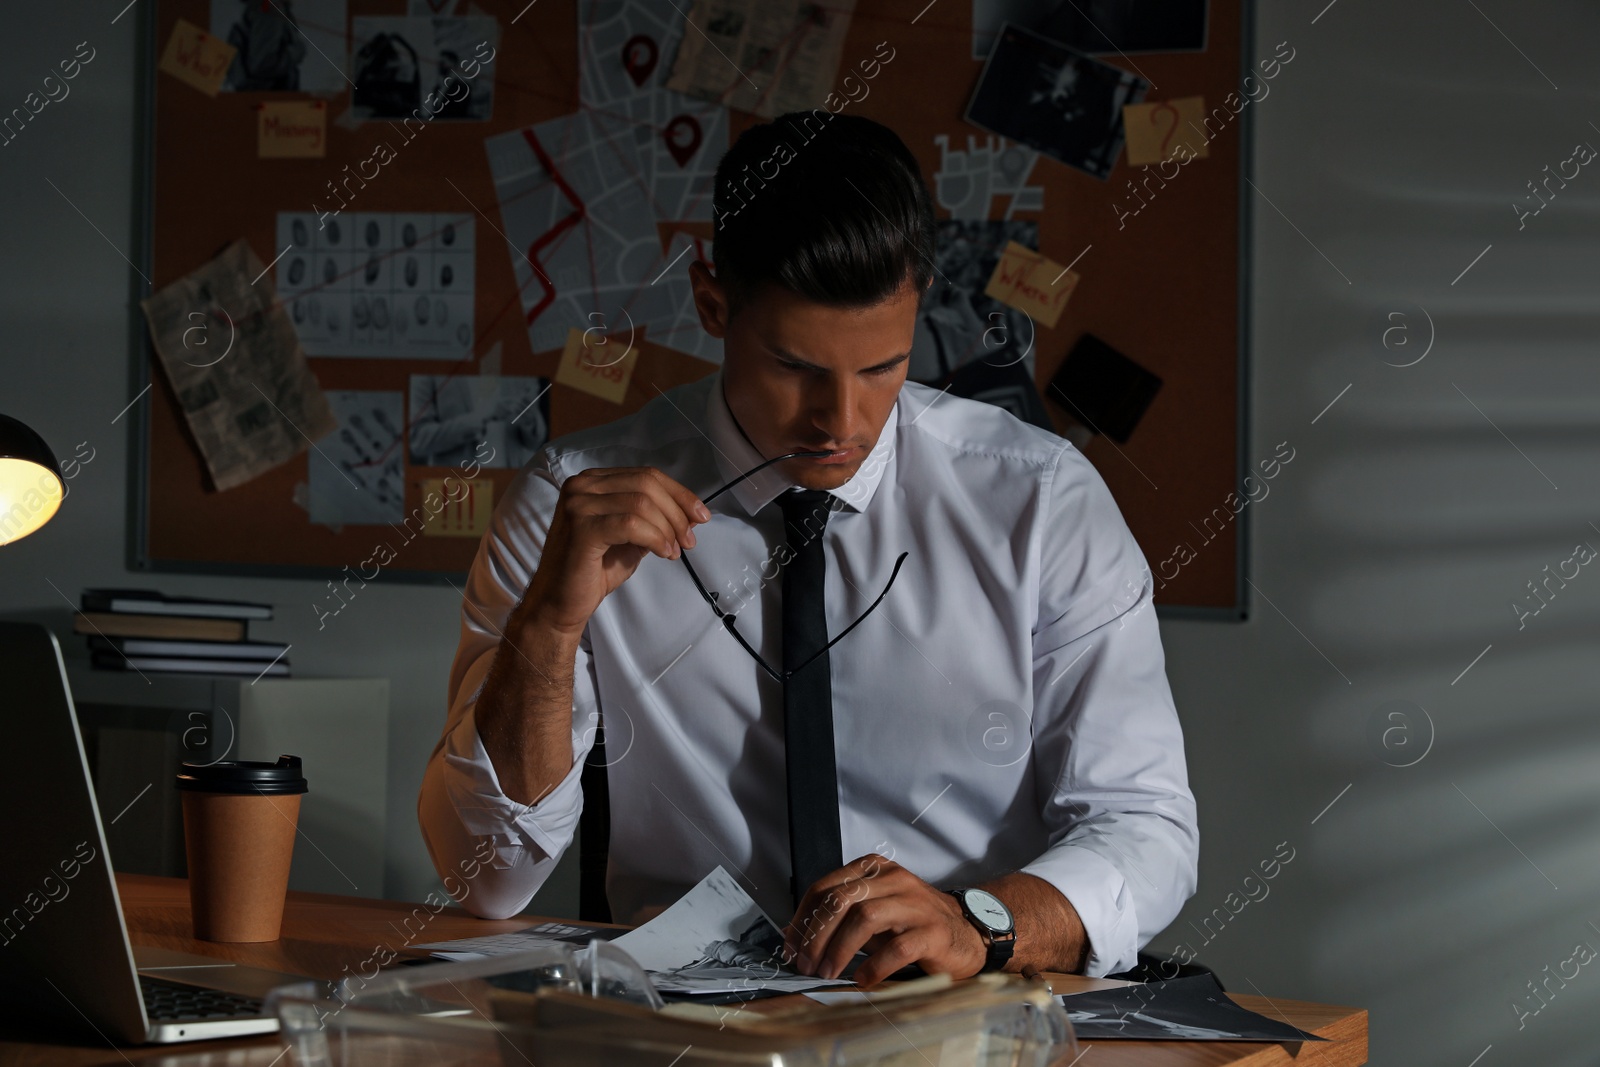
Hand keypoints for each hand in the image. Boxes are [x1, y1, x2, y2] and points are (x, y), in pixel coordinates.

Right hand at [516, 467, 709, 638]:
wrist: (559, 604)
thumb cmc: (592, 571)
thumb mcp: (631, 538)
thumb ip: (655, 521)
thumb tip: (692, 514)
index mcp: (592, 482)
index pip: (646, 475)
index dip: (679, 493)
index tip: (701, 515)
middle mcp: (581, 485)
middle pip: (646, 484)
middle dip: (676, 512)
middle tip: (689, 540)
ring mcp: (578, 504)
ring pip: (641, 503)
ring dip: (667, 528)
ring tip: (674, 551)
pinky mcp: (581, 527)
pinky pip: (631, 524)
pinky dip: (655, 538)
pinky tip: (663, 553)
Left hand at [782, 854, 987, 987]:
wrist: (968, 932)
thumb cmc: (913, 924)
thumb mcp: (875, 911)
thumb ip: (841, 918)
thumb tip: (798, 938)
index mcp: (875, 869)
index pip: (826, 887)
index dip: (803, 918)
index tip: (791, 946)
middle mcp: (894, 880)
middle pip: (841, 900)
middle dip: (816, 935)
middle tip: (805, 964)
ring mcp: (915, 905)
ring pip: (865, 919)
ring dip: (838, 950)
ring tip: (827, 973)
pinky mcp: (932, 932)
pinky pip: (896, 949)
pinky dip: (874, 967)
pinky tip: (863, 980)